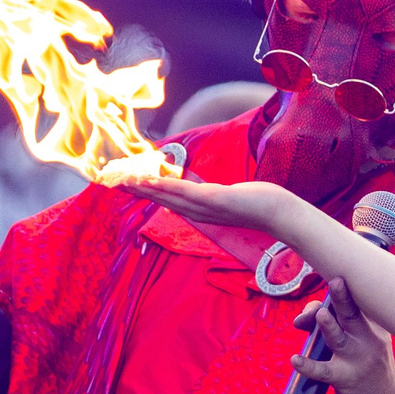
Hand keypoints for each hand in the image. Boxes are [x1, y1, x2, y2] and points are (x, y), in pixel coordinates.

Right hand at [124, 174, 300, 236]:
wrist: (280, 214)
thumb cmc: (260, 205)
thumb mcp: (231, 198)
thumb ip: (214, 195)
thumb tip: (203, 189)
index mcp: (201, 211)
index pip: (169, 201)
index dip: (147, 192)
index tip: (128, 184)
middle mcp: (199, 212)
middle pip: (162, 200)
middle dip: (138, 190)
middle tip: (114, 182)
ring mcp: (205, 208)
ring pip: (168, 196)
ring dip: (144, 188)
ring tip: (124, 180)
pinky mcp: (213, 200)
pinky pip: (184, 192)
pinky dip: (165, 186)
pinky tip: (149, 180)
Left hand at [291, 279, 394, 393]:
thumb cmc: (365, 365)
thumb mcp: (358, 341)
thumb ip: (330, 324)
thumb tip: (301, 320)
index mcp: (373, 326)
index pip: (357, 303)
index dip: (341, 291)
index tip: (333, 276)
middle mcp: (368, 340)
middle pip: (352, 315)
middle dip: (342, 298)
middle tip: (336, 281)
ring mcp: (357, 360)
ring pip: (339, 340)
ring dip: (329, 327)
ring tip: (320, 316)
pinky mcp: (345, 379)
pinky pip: (324, 371)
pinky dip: (309, 366)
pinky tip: (296, 361)